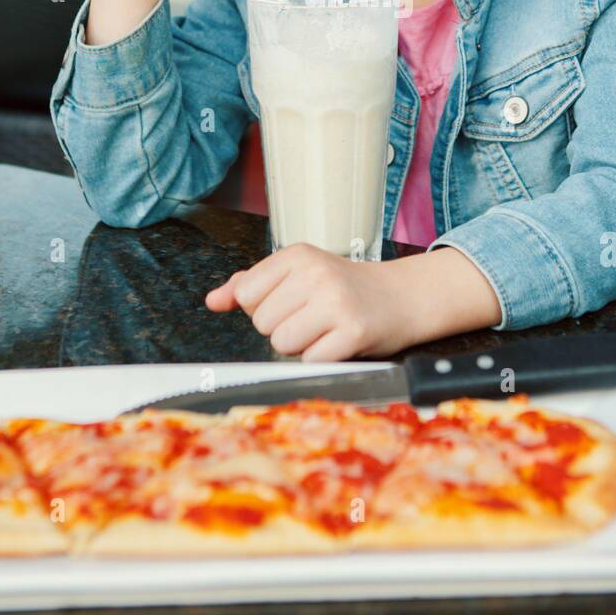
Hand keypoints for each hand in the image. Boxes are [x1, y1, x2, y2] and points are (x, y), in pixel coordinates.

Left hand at [205, 244, 414, 360]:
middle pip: (262, 322)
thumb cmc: (346, 287)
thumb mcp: (298, 274)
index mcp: (298, 254)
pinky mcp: (353, 331)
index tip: (291, 301)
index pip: (246, 294)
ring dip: (300, 346)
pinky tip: (338, 342)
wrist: (402, 296)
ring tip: (324, 329)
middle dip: (283, 327)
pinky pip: (310, 360)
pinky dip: (321, 358)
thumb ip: (251, 285)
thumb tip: (213, 301)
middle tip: (313, 317)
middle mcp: (315, 273)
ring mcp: (335, 301)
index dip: (263, 307)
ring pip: (282, 343)